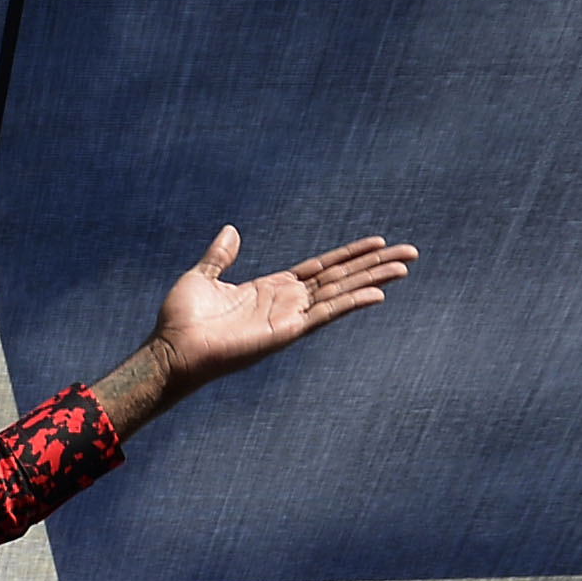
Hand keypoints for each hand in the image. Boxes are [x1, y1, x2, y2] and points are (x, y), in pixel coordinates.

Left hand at [152, 228, 413, 388]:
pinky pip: (325, 314)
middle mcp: (286, 303)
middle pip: (340, 278)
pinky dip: (351, 303)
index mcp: (271, 289)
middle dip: (374, 264)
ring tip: (405, 267)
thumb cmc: (180, 320)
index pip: (320, 268)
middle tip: (410, 252)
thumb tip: (231, 230)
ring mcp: (289, 318)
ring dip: (374, 279)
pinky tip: (378, 294)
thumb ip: (220, 255)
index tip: (378, 242)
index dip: (349, 255)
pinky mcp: (286, 332)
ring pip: (341, 293)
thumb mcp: (202, 276)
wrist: (171, 350)